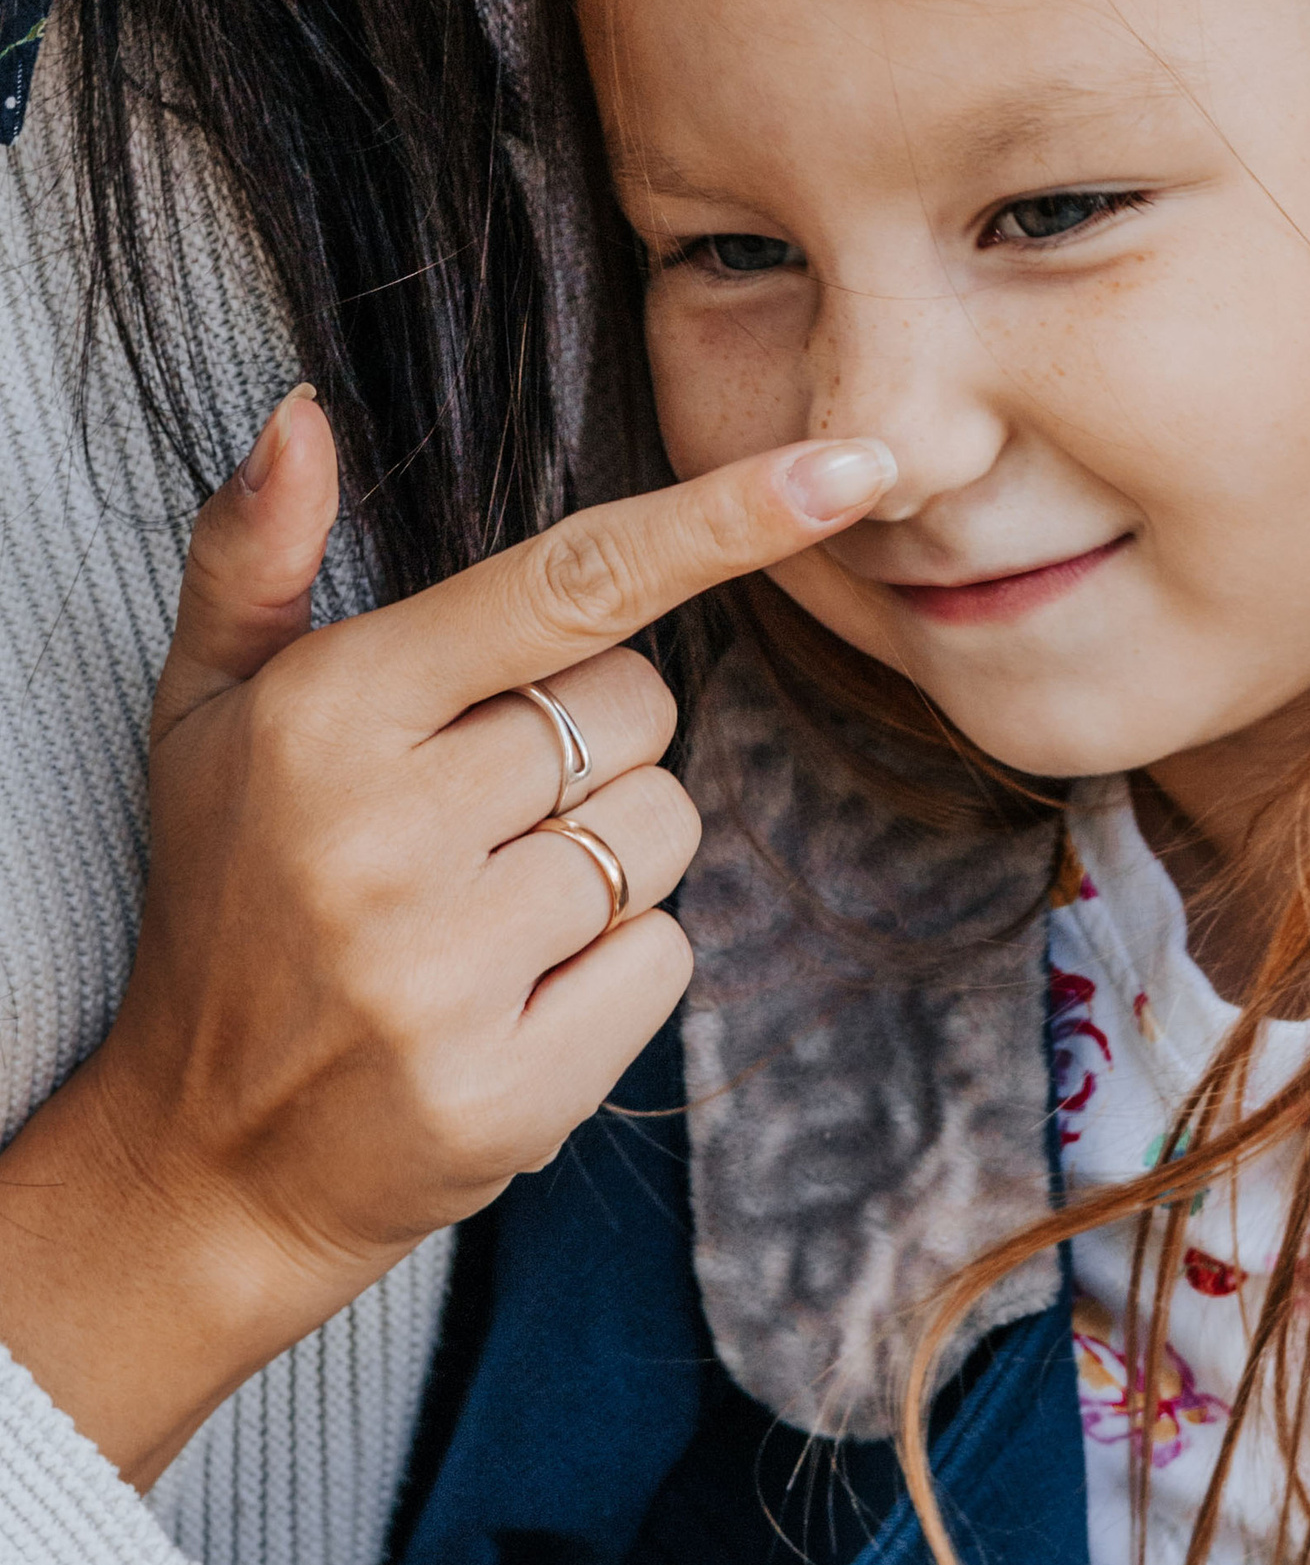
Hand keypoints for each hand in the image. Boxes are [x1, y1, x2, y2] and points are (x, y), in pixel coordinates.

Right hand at [0, 386, 894, 1487]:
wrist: (201, 1156)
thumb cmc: (234, 895)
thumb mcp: (206, 709)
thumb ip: (257, 549)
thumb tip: (302, 408)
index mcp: (330, 714)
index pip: (570, 585)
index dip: (724, 518)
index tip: (852, 467)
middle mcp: (382, 834)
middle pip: (642, 708)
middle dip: (594, 744)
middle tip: (475, 816)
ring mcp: (443, 972)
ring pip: (666, 830)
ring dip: (608, 861)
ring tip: (480, 913)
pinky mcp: (507, 1089)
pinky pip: (666, 960)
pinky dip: (615, 972)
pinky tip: (511, 998)